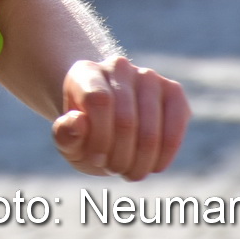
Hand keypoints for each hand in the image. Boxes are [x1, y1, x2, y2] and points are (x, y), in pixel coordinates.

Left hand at [52, 56, 188, 180]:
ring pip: (150, 129)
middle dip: (120, 156)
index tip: (96, 159)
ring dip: (141, 161)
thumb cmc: (85, 133)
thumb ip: (65, 134)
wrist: (107, 124)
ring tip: (130, 171)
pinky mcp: (173, 92)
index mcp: (85, 72)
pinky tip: (153, 166)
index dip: (100, 137)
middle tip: (114, 169)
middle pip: (126, 119)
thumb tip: (78, 122)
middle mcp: (118, 67)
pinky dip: (163, 156)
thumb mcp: (68, 140)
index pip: (98, 101)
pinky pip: (175, 129)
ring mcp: (149, 77)